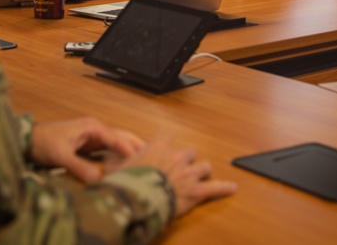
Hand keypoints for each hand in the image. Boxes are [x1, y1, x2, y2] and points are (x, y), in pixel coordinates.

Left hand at [31, 117, 144, 182]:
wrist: (29, 140)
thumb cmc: (44, 142)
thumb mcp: (60, 155)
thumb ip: (78, 166)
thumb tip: (97, 178)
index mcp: (93, 127)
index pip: (118, 139)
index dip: (131, 150)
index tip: (143, 161)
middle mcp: (97, 130)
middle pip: (123, 137)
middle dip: (138, 146)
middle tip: (156, 158)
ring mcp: (94, 137)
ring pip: (118, 143)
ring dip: (131, 151)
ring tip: (147, 162)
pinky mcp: (90, 145)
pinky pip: (109, 151)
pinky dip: (120, 157)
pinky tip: (127, 166)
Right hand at [121, 135, 236, 217]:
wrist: (141, 198)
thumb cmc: (128, 184)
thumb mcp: (116, 169)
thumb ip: (114, 161)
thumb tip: (103, 158)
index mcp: (157, 147)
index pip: (167, 137)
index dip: (166, 143)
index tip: (165, 145)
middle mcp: (176, 156)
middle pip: (188, 151)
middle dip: (185, 160)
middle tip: (181, 168)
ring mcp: (189, 172)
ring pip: (203, 166)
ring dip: (201, 171)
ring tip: (200, 176)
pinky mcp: (197, 190)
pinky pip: (215, 187)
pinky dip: (224, 188)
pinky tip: (232, 187)